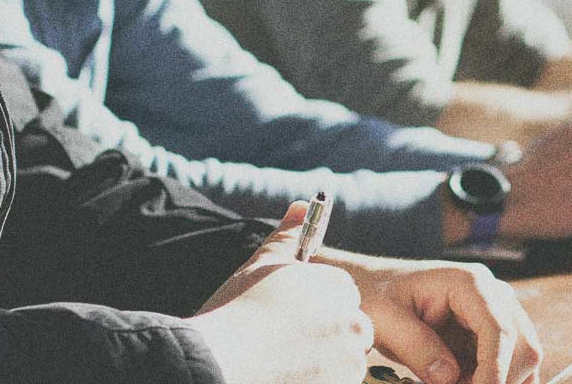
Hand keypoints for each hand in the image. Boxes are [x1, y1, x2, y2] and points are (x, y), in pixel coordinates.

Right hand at [187, 202, 372, 383]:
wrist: (218, 362)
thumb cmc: (237, 311)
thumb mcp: (261, 265)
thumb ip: (288, 236)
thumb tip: (301, 206)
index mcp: (339, 289)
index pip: (343, 296)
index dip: (316, 307)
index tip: (290, 318)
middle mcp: (353, 325)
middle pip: (351, 331)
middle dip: (326, 337)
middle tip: (285, 344)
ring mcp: (349, 364)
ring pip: (344, 362)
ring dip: (322, 364)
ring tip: (282, 363)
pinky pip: (336, 382)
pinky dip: (314, 381)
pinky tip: (283, 377)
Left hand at [327, 256, 541, 383]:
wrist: (376, 286)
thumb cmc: (378, 296)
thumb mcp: (384, 319)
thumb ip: (415, 346)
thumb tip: (449, 377)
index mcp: (469, 283)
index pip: (499, 329)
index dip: (494, 369)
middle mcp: (494, 294)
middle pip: (523, 345)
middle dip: (500, 379)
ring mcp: (499, 312)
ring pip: (525, 357)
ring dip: (500, 380)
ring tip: (460, 383)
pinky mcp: (495, 332)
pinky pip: (512, 363)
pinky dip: (496, 380)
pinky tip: (467, 382)